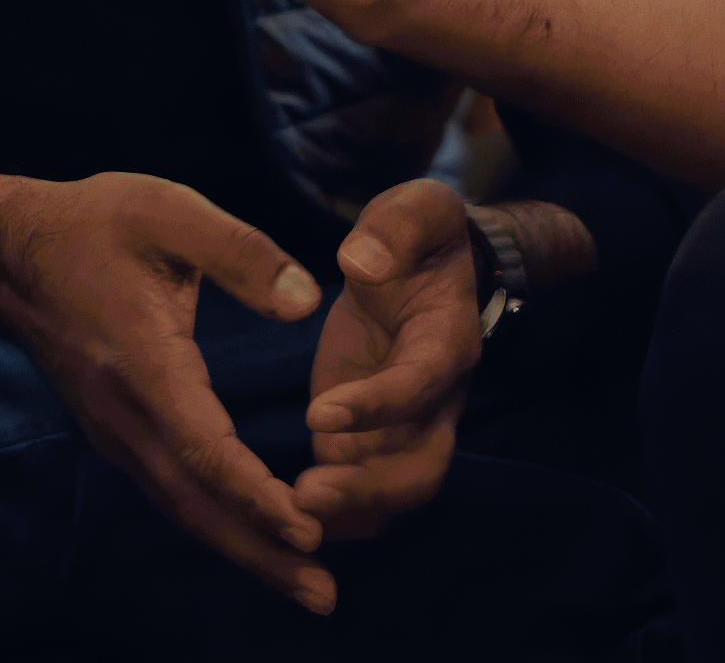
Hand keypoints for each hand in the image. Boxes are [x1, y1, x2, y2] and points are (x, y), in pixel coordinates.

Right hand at [0, 170, 335, 611]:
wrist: (9, 257)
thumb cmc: (94, 226)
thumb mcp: (169, 212)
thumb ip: (241, 253)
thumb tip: (306, 302)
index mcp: (145, 363)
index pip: (202, 447)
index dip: (254, 493)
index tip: (307, 527)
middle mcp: (127, 415)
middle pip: (196, 501)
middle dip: (260, 551)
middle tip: (322, 594)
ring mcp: (118, 432)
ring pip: (184, 506)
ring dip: (245, 549)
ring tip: (306, 584)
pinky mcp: (120, 434)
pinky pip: (173, 491)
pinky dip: (219, 523)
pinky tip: (257, 539)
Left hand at [297, 179, 479, 538]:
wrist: (423, 265)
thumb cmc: (417, 234)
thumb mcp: (416, 208)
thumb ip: (396, 227)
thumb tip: (360, 259)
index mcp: (446, 340)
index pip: (420, 384)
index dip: (377, 405)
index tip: (316, 412)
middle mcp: (435, 397)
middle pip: (423, 467)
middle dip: (369, 490)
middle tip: (306, 496)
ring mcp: (407, 426)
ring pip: (394, 492)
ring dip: (347, 511)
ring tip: (287, 513)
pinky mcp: (373, 437)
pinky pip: (362, 490)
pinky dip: (331, 511)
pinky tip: (277, 515)